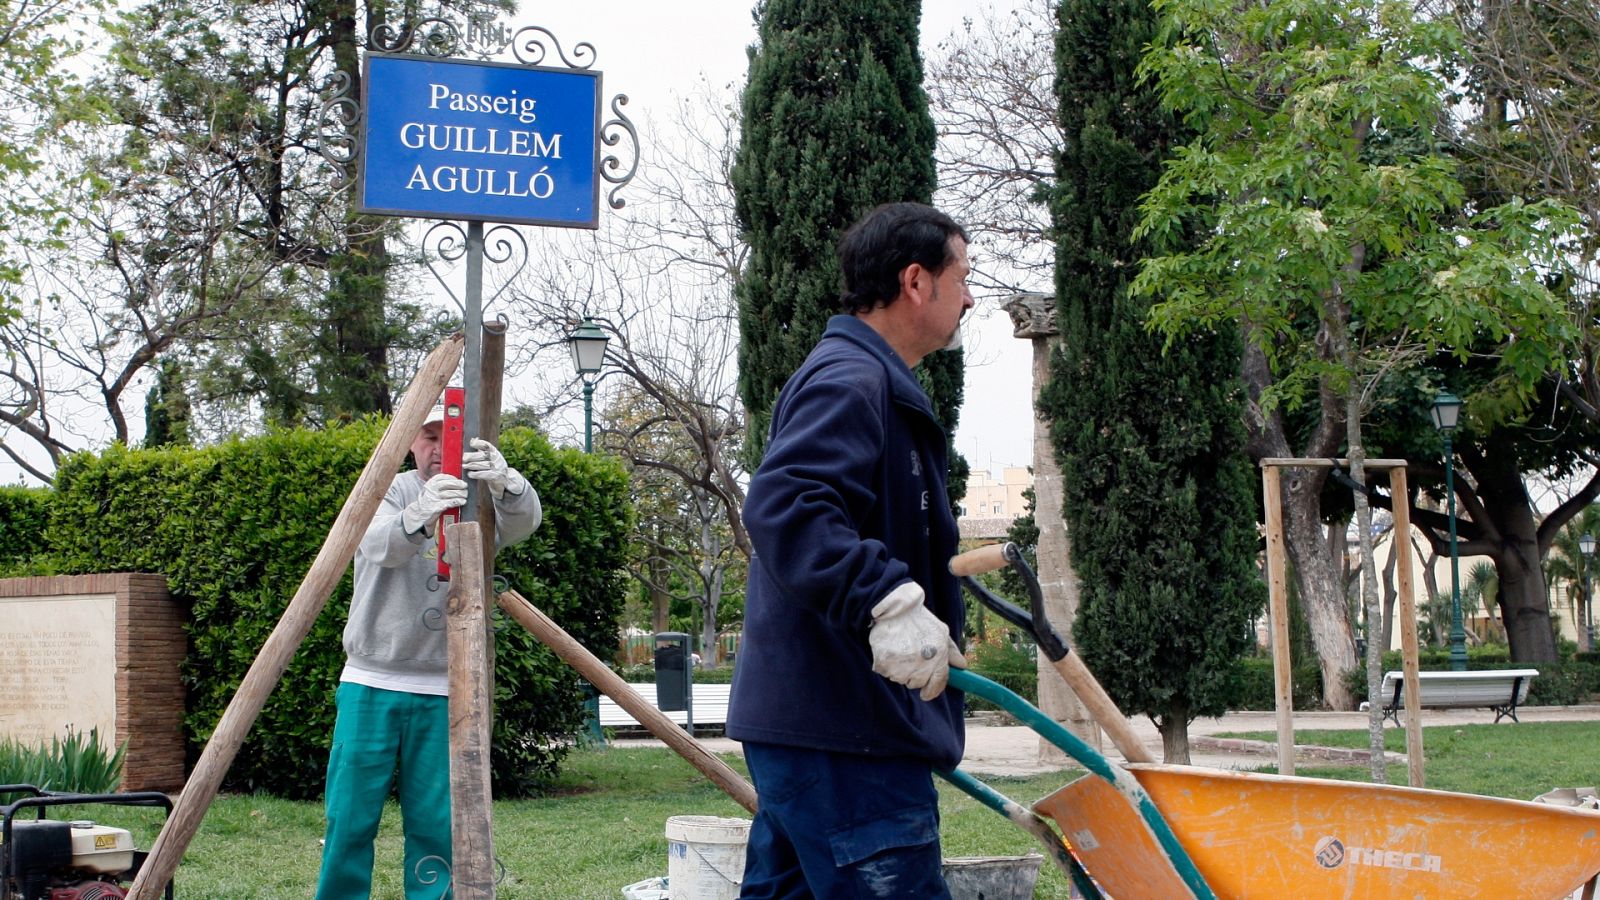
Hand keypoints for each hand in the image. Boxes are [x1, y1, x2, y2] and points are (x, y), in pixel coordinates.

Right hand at [401, 473, 467, 534]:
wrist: (419, 514)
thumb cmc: (430, 500)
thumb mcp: (432, 490)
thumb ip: (441, 485)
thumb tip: (458, 481)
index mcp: (431, 483)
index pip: (443, 477)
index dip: (453, 478)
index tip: (460, 481)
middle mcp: (431, 489)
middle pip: (447, 484)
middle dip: (458, 485)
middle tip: (465, 487)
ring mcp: (433, 498)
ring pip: (449, 493)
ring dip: (460, 494)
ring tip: (465, 495)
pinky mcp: (436, 507)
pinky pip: (449, 503)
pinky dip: (457, 501)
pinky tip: (462, 502)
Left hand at [462, 438, 524, 499]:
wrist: (504, 480)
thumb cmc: (493, 467)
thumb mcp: (489, 457)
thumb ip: (481, 450)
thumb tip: (472, 440)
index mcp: (494, 452)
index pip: (487, 445)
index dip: (479, 443)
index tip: (471, 444)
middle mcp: (497, 458)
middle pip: (484, 455)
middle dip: (473, 456)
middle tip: (464, 458)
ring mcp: (497, 467)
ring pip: (484, 465)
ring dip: (472, 465)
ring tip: (464, 466)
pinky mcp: (496, 476)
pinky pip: (485, 474)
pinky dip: (476, 474)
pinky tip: (470, 474)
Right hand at [868, 582, 967, 700]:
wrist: (894, 606)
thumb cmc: (919, 619)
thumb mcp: (941, 631)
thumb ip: (951, 651)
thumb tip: (962, 666)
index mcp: (938, 656)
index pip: (938, 683)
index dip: (932, 690)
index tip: (927, 693)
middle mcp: (921, 664)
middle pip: (917, 683)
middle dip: (914, 675)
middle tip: (910, 659)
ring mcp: (902, 665)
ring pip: (901, 679)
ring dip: (900, 670)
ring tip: (899, 650)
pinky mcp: (885, 664)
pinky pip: (886, 672)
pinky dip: (886, 665)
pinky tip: (889, 649)